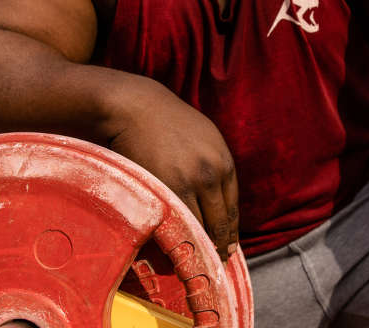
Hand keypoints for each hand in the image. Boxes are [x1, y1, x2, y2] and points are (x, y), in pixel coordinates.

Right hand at [107, 85, 239, 257]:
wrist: (136, 108)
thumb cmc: (171, 122)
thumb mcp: (207, 138)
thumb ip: (217, 167)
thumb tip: (220, 200)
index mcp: (225, 163)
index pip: (232, 211)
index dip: (230, 234)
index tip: (228, 248)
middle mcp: (210, 176)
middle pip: (219, 224)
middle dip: (218, 246)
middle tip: (215, 261)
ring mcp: (184, 184)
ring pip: (197, 227)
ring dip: (197, 245)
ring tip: (194, 259)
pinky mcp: (160, 188)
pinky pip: (172, 221)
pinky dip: (174, 236)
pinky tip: (172, 245)